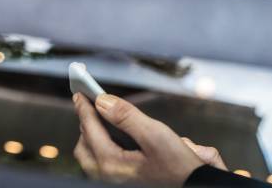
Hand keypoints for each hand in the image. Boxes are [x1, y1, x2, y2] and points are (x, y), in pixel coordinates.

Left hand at [72, 93, 225, 186]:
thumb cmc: (178, 166)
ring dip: (91, 137)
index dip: (84, 108)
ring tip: (99, 120)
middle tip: (89, 104)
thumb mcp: (156, 135)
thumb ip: (127, 117)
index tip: (79, 93)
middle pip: (84, 145)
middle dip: (85, 123)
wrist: (192, 186)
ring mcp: (113, 181)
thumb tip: (103, 102)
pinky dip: (99, 147)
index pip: (90, 129)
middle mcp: (107, 175)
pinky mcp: (121, 182)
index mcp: (111, 163)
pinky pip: (100, 165)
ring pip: (90, 157)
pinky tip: (112, 139)